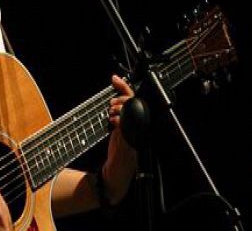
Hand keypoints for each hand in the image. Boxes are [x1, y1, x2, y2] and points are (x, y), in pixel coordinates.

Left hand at [102, 74, 137, 204]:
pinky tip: (114, 123)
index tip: (114, 78)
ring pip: (130, 111)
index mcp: (137, 123)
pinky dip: (119, 121)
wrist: (117, 174)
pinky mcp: (131, 143)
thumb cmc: (118, 151)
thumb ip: (118, 112)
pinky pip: (127, 126)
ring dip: (118, 109)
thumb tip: (113, 94)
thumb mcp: (117, 127)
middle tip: (112, 104)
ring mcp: (136, 135)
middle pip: (134, 102)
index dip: (124, 87)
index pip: (134, 100)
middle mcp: (139, 128)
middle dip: (121, 98)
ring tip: (112, 115)